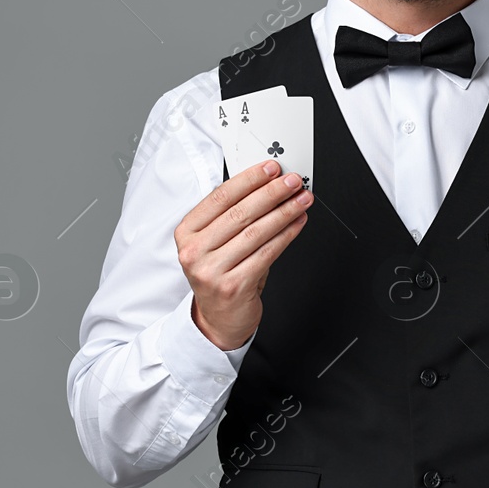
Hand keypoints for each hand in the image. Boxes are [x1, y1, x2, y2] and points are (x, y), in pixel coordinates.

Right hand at [175, 159, 312, 350]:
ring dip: (284, 211)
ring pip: (256, 232)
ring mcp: (212, 270)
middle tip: (293, 181)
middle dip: (272, 192)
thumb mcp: (215, 242)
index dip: (249, 179)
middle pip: (240, 212)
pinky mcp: (233, 286)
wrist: (218, 319)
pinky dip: (286, 235)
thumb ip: (232, 215)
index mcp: (187, 232)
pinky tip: (297, 223)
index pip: (220, 197)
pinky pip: (266, 253)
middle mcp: (195, 251)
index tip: (270, 168)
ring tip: (301, 200)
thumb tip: (267, 184)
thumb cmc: (220, 274)